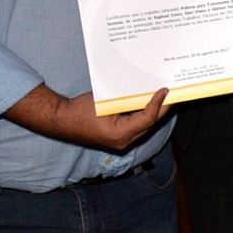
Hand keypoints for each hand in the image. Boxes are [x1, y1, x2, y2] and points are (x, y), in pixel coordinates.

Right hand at [6, 84, 168, 151]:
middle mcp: (123, 142)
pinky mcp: (118, 138)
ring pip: (145, 126)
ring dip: (155, 111)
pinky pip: (137, 126)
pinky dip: (144, 114)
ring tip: (165, 96)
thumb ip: (127, 100)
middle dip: (162, 108)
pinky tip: (149, 103)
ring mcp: (120, 142)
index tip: (165, 90)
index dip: (159, 104)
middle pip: (150, 124)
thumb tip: (147, 91)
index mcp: (119, 135)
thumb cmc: (79, 110)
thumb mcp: (105, 101)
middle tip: (172, 93)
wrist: (60, 120)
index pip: (148, 119)